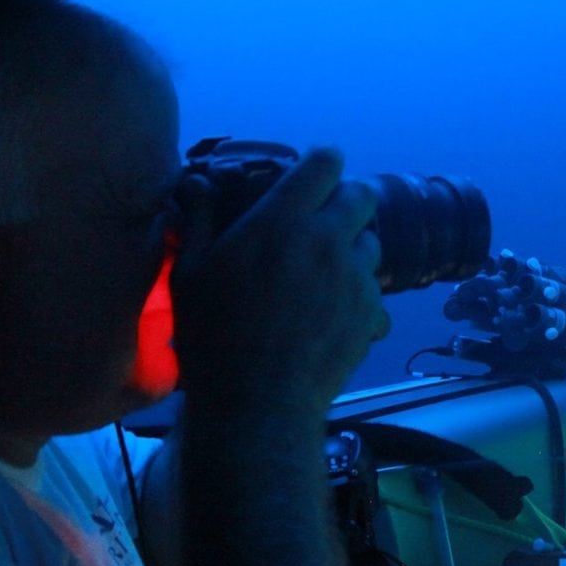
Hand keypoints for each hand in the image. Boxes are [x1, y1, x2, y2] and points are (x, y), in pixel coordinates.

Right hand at [169, 148, 390, 422]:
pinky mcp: (371, 313)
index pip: (325, 162)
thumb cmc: (213, 337)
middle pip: (362, 197)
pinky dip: (359, 296)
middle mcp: (327, 240)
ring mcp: (355, 278)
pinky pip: (375, 291)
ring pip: (371, 244)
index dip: (324, 163)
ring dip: (354, 249)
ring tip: (326, 273)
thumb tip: (195, 182)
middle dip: (347, 202)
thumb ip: (198, 220)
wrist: (256, 403)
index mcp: (282, 221)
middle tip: (324, 222)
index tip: (316, 174)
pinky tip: (333, 314)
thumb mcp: (190, 274)